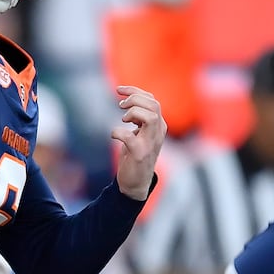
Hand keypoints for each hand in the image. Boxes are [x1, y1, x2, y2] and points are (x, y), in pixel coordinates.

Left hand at [112, 85, 165, 200]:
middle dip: (134, 99)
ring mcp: (150, 143)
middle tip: (121, 107)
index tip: (119, 90)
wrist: (136, 183)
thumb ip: (139, 119)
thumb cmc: (135, 155)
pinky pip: (129, 136)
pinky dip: (118, 132)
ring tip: (123, 119)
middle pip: (154, 104)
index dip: (135, 91)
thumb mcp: (140, 134)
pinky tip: (114, 135)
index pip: (152, 100)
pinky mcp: (139, 154)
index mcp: (159, 126)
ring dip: (133, 113)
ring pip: (150, 116)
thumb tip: (128, 101)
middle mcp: (158, 133)